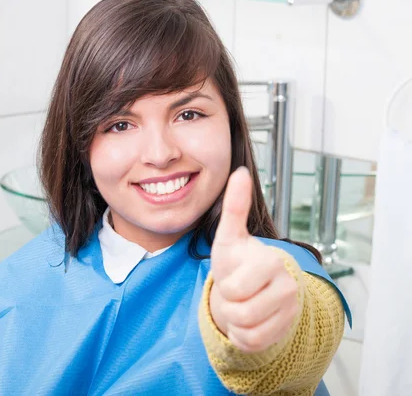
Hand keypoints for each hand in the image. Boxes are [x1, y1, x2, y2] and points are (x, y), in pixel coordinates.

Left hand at [209, 167, 299, 352]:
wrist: (252, 288)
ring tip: (241, 304)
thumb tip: (239, 171)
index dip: (226, 286)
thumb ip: (234, 206)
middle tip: (235, 292)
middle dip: (228, 305)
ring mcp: (290, 310)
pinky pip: (253, 344)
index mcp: (271, 261)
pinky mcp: (285, 330)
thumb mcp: (229, 236)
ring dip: (234, 321)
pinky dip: (242, 336)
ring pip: (246, 330)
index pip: (234, 289)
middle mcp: (287, 286)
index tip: (234, 274)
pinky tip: (248, 320)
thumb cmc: (237, 261)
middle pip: (239, 312)